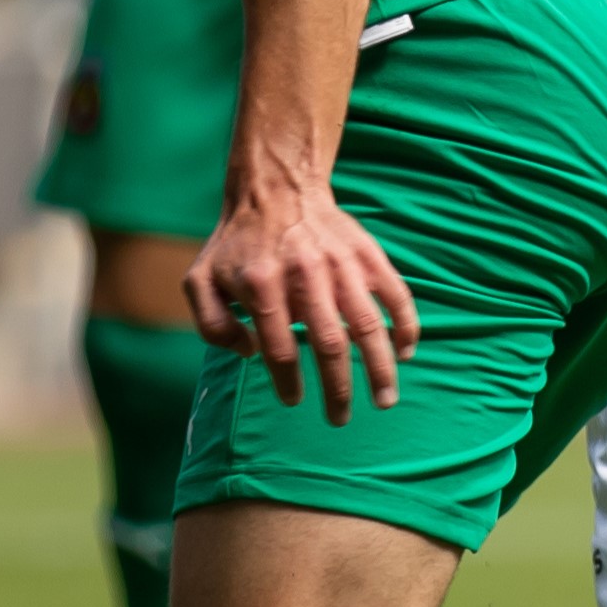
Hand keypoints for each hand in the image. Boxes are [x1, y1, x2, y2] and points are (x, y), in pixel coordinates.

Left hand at [186, 185, 419, 424]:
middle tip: (339, 418)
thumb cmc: (237, 244)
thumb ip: (211, 324)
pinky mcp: (367, 255)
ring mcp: (342, 264)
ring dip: (379, 368)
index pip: (278, 349)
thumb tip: (248, 354)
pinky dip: (405, 326)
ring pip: (368, 325)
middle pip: (329, 345)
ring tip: (385, 400)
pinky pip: (396, 295)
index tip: (293, 400)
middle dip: (337, 390)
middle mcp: (306, 274)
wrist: (277, 187)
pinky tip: (405, 353)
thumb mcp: (201, 279)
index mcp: (263, 284)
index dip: (287, 382)